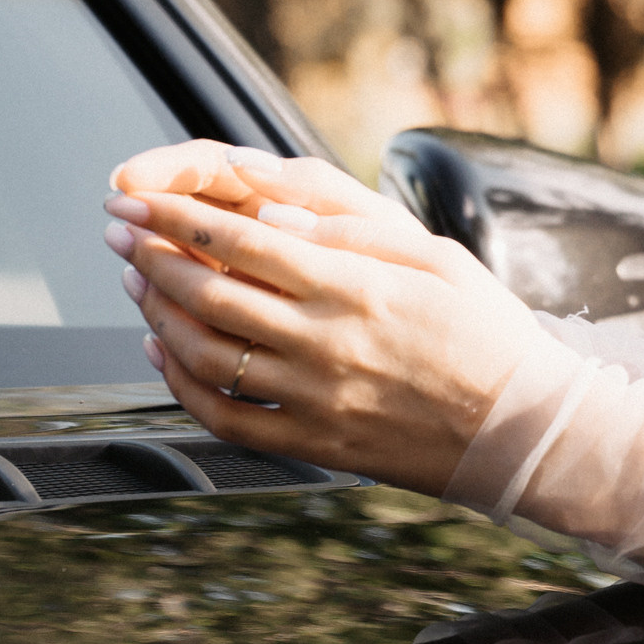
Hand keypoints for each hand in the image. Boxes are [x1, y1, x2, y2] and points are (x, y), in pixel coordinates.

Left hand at [103, 139, 546, 492]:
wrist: (523, 430)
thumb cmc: (489, 336)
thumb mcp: (439, 259)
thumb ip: (356, 233)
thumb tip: (278, 217)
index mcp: (354, 287)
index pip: (239, 242)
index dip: (177, 218)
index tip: (142, 199)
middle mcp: (323, 343)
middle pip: (207, 291)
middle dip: (150, 253)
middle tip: (120, 228)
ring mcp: (312, 398)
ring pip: (204, 352)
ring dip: (156, 310)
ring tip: (135, 280)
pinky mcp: (311, 443)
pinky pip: (224, 416)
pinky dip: (180, 384)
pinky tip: (163, 353)